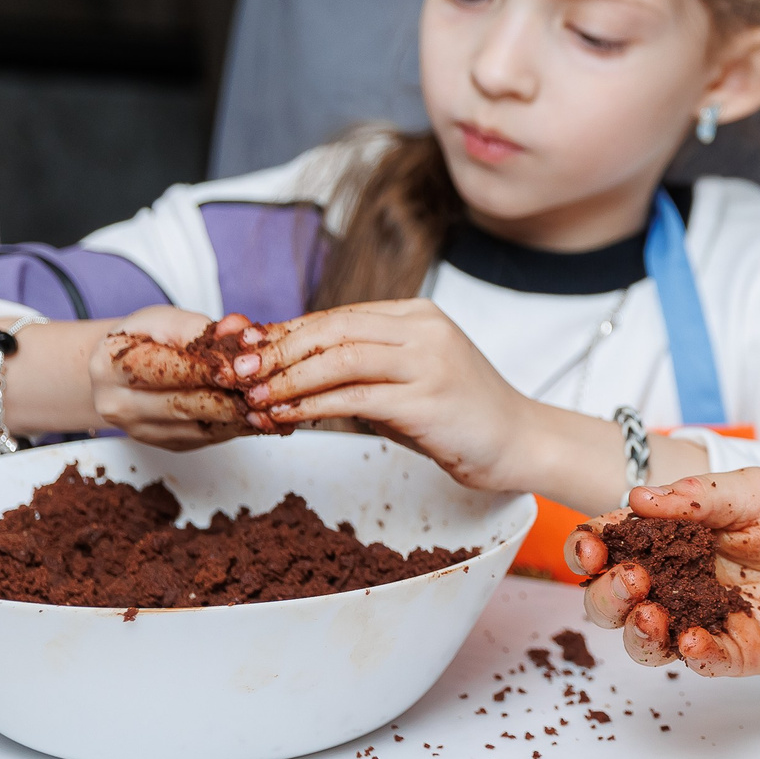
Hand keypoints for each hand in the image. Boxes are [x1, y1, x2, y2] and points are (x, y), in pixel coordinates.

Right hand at [88, 308, 260, 447]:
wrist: (120, 372)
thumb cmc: (142, 341)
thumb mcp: (161, 321)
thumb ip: (197, 326)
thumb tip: (235, 331)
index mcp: (111, 366)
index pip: (161, 371)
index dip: (201, 371)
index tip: (234, 368)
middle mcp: (119, 404)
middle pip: (181, 406)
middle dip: (226, 399)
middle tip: (261, 391)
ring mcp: (141, 430)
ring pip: (197, 428)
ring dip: (236, 418)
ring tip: (268, 406)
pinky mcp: (165, 444)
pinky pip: (205, 439)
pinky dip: (235, 427)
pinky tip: (257, 416)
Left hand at [228, 299, 536, 489]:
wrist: (520, 442)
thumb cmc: (462, 416)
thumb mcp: (409, 381)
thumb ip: (363, 372)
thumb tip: (294, 374)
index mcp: (418, 316)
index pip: (338, 317)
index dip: (287, 333)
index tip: (248, 352)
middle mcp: (424, 330)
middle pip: (334, 329)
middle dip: (279, 350)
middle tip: (239, 370)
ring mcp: (429, 362)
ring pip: (340, 358)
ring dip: (288, 379)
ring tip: (253, 397)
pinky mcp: (429, 399)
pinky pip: (356, 396)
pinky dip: (313, 405)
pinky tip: (287, 417)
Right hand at [575, 471, 759, 677]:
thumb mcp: (755, 491)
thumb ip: (699, 497)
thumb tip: (638, 498)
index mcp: (667, 538)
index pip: (610, 546)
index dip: (587, 547)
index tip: (591, 543)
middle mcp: (672, 584)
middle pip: (611, 601)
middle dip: (605, 593)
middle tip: (630, 579)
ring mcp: (698, 621)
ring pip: (643, 641)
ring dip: (636, 631)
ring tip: (652, 614)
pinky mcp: (734, 652)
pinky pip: (701, 662)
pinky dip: (691, 654)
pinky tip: (692, 639)